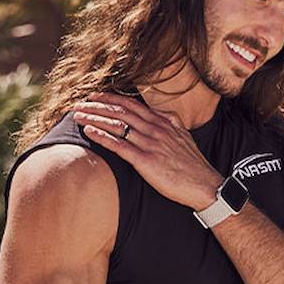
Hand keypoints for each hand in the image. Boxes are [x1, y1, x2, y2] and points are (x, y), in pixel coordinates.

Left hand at [71, 91, 221, 209]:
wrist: (206, 186)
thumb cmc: (194, 166)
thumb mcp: (185, 138)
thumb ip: (172, 124)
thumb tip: (163, 115)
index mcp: (164, 123)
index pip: (133, 105)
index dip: (111, 98)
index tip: (95, 96)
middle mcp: (156, 130)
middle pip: (120, 111)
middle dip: (97, 105)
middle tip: (78, 104)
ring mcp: (151, 144)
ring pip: (117, 125)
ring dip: (94, 118)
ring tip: (77, 115)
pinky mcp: (146, 161)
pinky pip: (119, 145)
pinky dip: (102, 136)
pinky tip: (88, 131)